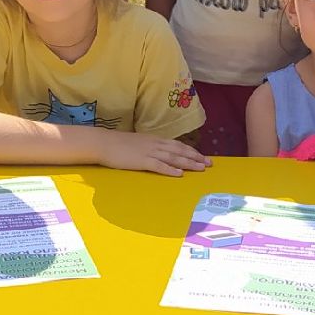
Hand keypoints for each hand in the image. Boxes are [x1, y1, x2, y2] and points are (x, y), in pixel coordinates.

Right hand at [97, 131, 211, 176]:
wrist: (104, 143)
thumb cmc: (119, 144)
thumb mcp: (139, 143)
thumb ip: (151, 147)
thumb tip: (161, 153)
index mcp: (155, 140)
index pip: (178, 145)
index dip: (191, 151)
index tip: (203, 157)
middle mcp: (155, 144)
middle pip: (180, 151)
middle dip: (196, 157)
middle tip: (209, 164)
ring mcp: (149, 152)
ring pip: (173, 157)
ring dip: (188, 163)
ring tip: (201, 168)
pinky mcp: (142, 161)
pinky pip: (159, 165)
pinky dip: (170, 170)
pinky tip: (179, 174)